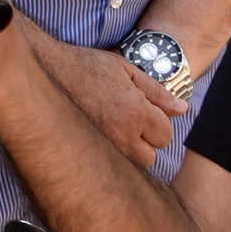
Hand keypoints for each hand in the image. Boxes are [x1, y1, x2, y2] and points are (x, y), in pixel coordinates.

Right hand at [30, 37, 184, 169]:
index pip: (165, 134)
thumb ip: (157, 92)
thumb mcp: (126, 69)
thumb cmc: (87, 67)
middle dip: (147, 141)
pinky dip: (114, 154)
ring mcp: (103, 145)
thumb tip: (183, 109)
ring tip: (117, 129)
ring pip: (132, 164)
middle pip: (152, 156)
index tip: (145, 112)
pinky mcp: (88, 150)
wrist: (48, 70)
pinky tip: (104, 135)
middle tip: (132, 122)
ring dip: (131, 150)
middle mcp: (121, 132)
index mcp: (135, 110)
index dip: (159, 123)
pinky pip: (113, 163)